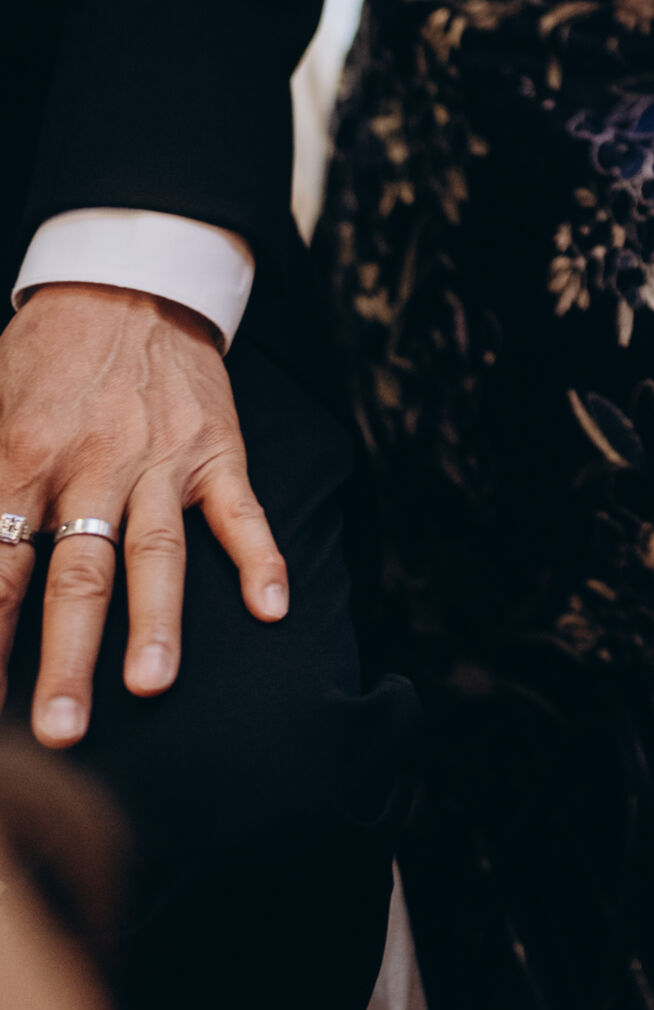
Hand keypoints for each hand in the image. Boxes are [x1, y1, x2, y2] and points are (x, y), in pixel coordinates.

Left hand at [0, 288, 286, 748]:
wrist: (129, 277)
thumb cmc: (42, 357)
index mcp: (21, 457)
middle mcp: (92, 464)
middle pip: (76, 576)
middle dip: (64, 658)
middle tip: (60, 732)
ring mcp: (161, 459)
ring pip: (155, 552)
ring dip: (155, 621)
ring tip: (150, 684)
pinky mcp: (216, 447)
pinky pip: (241, 509)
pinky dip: (261, 557)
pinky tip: (273, 607)